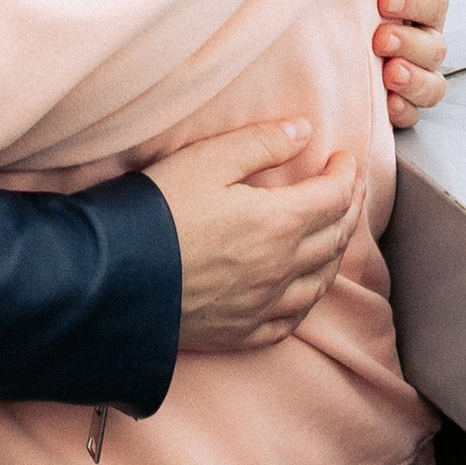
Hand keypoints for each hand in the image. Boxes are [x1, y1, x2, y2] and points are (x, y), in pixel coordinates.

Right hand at [149, 121, 365, 355]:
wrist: (115, 278)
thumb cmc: (158, 210)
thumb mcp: (206, 160)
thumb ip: (260, 143)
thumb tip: (304, 131)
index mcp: (278, 222)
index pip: (333, 196)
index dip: (345, 173)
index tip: (344, 157)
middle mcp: (281, 269)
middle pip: (334, 238)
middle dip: (349, 207)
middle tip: (350, 187)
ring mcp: (264, 305)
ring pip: (321, 281)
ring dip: (336, 252)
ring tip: (336, 231)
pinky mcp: (243, 333)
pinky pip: (293, 320)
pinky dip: (309, 298)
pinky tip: (305, 289)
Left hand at [376, 0, 448, 125]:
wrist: (304, 47)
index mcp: (412, 5)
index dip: (416, 0)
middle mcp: (418, 39)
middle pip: (437, 44)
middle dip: (411, 42)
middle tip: (381, 39)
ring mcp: (411, 74)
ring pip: (434, 82)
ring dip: (414, 79)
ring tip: (389, 73)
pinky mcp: (396, 104)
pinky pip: (414, 113)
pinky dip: (403, 109)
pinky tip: (387, 105)